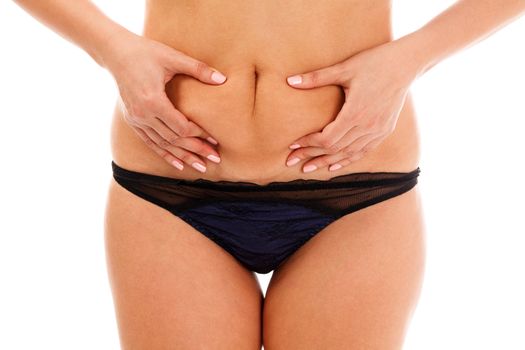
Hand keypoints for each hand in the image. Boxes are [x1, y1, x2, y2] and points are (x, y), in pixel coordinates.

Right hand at [103, 30, 226, 171]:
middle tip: (216, 159)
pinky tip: (178, 165)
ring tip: (201, 167)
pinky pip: (150, 142)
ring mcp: (136, 119)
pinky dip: (164, 154)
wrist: (116, 52)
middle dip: (196, 150)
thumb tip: (223, 78)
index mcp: (152, 101)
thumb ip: (198, 69)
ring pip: (162, 144)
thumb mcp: (172, 57)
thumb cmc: (145, 52)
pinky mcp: (132, 120)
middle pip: (173, 139)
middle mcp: (142, 114)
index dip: (199, 134)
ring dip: (183, 156)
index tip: (215, 140)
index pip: (180, 126)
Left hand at [284, 39, 420, 172]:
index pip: (327, 138)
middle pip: (334, 149)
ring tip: (308, 168)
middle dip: (311, 155)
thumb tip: (290, 81)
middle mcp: (367, 126)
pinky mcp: (384, 131)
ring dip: (326, 162)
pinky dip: (347, 160)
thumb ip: (316, 78)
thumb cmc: (373, 62)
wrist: (406, 64)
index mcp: (356, 112)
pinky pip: (363, 152)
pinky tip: (334, 166)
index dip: (308, 144)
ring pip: (348, 154)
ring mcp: (378, 131)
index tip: (293, 145)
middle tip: (291, 161)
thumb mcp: (344, 68)